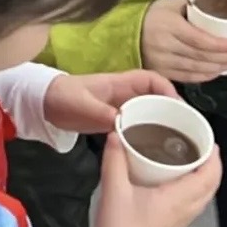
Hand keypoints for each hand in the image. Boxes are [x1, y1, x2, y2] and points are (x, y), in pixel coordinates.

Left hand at [43, 71, 178, 134]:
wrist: (42, 103)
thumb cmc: (61, 97)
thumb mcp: (82, 105)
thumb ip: (102, 113)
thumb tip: (125, 123)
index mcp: (118, 83)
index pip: (151, 79)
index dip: (168, 89)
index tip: (179, 108)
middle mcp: (122, 93)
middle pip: (154, 96)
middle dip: (171, 108)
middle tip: (184, 129)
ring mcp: (118, 106)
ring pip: (147, 110)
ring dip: (160, 121)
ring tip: (174, 140)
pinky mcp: (112, 119)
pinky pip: (136, 122)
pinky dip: (146, 131)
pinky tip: (151, 147)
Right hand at [91, 133, 221, 226]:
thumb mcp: (113, 188)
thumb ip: (114, 158)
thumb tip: (115, 136)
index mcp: (176, 200)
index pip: (208, 177)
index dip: (214, 158)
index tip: (210, 141)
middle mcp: (184, 212)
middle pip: (211, 187)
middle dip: (212, 166)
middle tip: (203, 148)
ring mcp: (179, 222)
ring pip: (203, 197)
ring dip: (204, 179)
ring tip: (191, 162)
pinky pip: (193, 205)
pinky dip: (194, 190)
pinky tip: (175, 184)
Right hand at [141, 0, 226, 82]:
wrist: (124, 33)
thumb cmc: (149, 16)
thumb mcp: (168, 4)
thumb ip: (191, 3)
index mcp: (168, 26)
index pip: (199, 39)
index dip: (219, 45)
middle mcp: (165, 46)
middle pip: (201, 56)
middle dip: (225, 58)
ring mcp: (162, 61)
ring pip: (197, 68)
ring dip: (219, 68)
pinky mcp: (161, 72)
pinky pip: (188, 77)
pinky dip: (205, 76)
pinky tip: (217, 72)